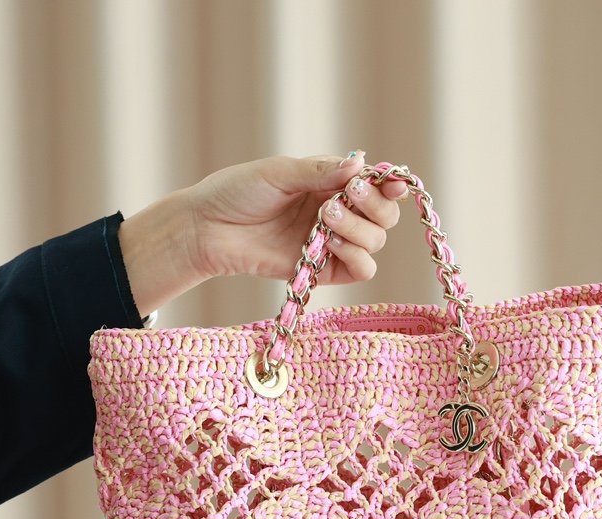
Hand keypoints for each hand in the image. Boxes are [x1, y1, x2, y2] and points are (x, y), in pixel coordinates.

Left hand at [118, 151, 408, 318]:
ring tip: (326, 217)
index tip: (393, 185)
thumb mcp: (280, 172)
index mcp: (331, 183)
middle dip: (375, 206)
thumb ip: (321, 171)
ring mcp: (332, 244)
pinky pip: (361, 270)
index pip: (377, 187)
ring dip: (359, 229)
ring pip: (375, 242)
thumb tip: (361, 164)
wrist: (208, 228)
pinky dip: (356, 257)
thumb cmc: (237, 192)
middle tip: (346, 196)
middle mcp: (338, 213)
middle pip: (385, 217)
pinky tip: (331, 244)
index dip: (391, 186)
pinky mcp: (323, 271)